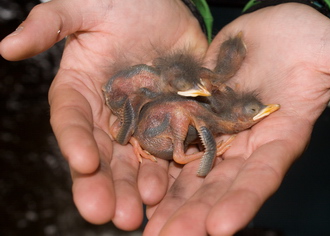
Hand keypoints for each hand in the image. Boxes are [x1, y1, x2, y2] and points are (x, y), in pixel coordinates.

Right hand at [0, 0, 207, 230]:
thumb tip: (8, 47)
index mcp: (81, 90)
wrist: (168, 8)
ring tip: (135, 213)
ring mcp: (141, 121)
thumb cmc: (124, 4)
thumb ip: (51, 24)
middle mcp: (108, 114)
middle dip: (103, 184)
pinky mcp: (171, 121)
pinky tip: (168, 191)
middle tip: (107, 214)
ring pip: (134, 161)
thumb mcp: (85, 8)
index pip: (72, 121)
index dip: (74, 142)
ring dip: (134, 189)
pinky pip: (169, 150)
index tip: (83, 162)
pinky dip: (169, 171)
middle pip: (102, 154)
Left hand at [142, 3, 329, 234]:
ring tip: (145, 227)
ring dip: (170, 201)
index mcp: (280, 138)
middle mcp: (247, 145)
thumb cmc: (305, 38)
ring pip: (191, 174)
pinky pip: (172, 145)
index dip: (243, 202)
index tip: (220, 227)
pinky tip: (138, 187)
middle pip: (220, 186)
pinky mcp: (195, 116)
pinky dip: (155, 166)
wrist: (270, 25)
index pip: (262, 176)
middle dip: (195, 215)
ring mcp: (219, 133)